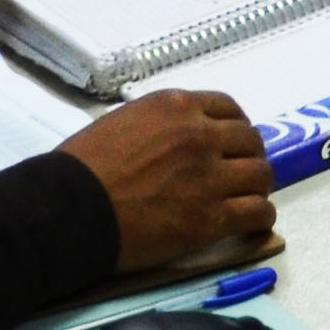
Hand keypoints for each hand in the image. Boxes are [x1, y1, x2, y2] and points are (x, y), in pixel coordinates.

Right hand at [62, 91, 277, 273]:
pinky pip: (256, 213)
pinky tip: (252, 223)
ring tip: (249, 199)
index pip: (228, 109)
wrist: (68, 210)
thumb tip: (174, 138)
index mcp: (177, 107)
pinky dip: (259, 218)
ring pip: (260, 176)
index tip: (232, 143)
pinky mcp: (210, 219)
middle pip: (250, 141)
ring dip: (257, 187)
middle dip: (248, 157)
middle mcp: (200, 135)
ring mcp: (209, 177)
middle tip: (240, 174)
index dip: (235, 128)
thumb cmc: (81, 168)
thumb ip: (159, 125)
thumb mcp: (123, 122)